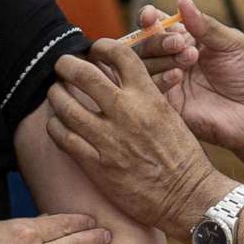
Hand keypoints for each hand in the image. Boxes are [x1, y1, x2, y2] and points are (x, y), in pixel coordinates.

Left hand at [45, 37, 230, 235]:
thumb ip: (145, 94)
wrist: (187, 196)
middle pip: (83, 74)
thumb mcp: (169, 115)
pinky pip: (63, 137)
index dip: (102, 46)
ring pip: (66, 105)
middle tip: (62, 66)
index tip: (94, 50)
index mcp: (148, 96)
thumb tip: (119, 78)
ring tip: (57, 93)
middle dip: (67, 65)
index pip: (120, 54)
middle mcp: (127, 112)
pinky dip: (56, 126)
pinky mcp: (97, 165)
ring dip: (56, 95)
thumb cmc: (182, 156)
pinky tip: (58, 125)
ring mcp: (109, 139)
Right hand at [135, 0, 243, 156]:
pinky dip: (160, 79)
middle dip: (159, 39)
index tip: (150, 16)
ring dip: (161, 58)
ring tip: (189, 58)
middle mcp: (170, 58)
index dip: (148, 18)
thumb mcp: (231, 43)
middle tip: (179, 43)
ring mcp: (166, 81)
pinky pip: (150, 89)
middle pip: (146, 43)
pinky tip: (178, 77)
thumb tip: (183, 1)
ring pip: (143, 65)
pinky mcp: (166, 104)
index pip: (156, 24)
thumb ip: (206, 25)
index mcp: (184, 39)